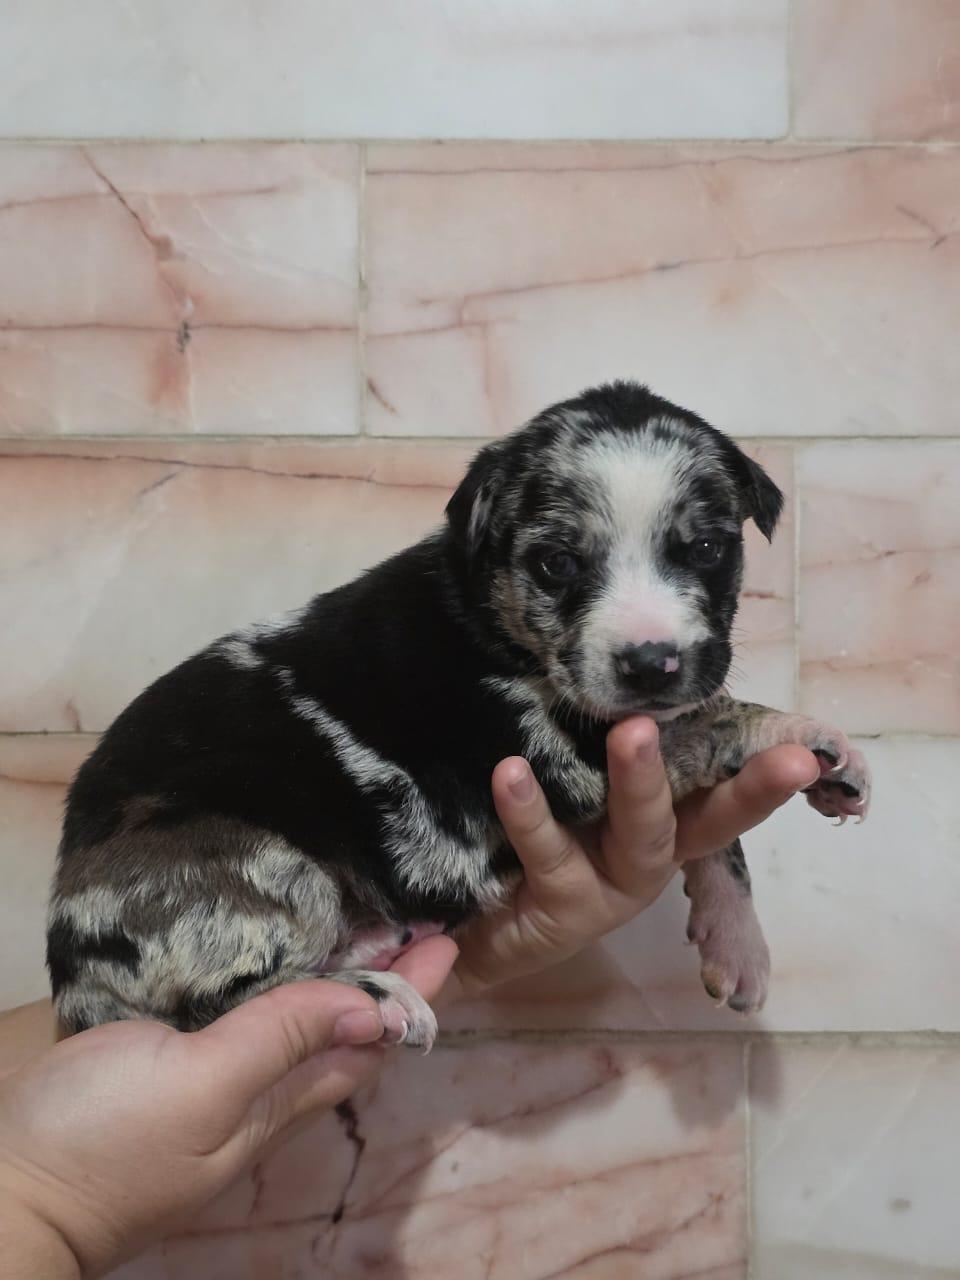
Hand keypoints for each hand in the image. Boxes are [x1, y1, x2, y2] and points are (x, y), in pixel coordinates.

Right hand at [0, 937, 456, 1279]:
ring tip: (365, 929)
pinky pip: (246, 1020)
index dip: (409, 997)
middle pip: (341, 1037)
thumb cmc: (107, 1140)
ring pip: (297, 1028)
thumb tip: (374, 1015)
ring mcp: (210, 1083)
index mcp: (274, 1105)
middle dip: (387, 985)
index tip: (447, 940)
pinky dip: (277, 984)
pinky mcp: (169, 1063)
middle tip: (415, 924)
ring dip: (338, 982)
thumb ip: (281, 1042)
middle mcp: (255, 1096)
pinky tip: (271, 955)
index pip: (365, 1047)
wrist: (7, 1187)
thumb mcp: (203, 1087)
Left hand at [449, 716, 818, 996]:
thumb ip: (617, 751)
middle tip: (783, 755)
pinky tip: (512, 772)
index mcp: (668, 826)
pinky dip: (531, 811)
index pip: (729, 793)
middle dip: (748, 788)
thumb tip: (639, 677)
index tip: (815, 751)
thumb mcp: (585, 791)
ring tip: (631, 732)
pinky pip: (550, 852)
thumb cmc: (543, 841)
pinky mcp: (566, 910)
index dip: (772, 775)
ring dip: (640, 782)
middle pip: (709, 820)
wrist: (481, 924)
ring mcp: (614, 889)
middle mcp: (652, 859)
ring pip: (640, 836)